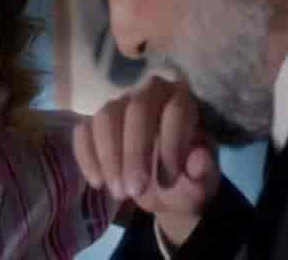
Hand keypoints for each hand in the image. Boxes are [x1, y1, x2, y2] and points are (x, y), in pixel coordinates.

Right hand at [72, 76, 221, 245]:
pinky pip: (84, 131)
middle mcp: (149, 94)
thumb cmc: (187, 178)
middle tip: (135, 191)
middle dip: (134, 152)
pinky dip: (87, 157)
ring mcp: (119, 104)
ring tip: (119, 193)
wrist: (165, 188)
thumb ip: (204, 172)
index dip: (170, 144)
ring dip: (109, 157)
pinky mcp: (96, 122)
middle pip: (137, 109)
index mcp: (182, 101)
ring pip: (106, 117)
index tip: (168, 181)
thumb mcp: (202, 183)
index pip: (175, 111)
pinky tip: (98, 183)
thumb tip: (200, 159)